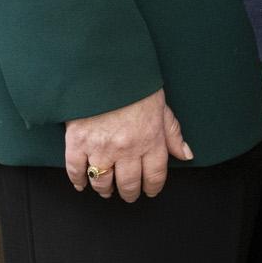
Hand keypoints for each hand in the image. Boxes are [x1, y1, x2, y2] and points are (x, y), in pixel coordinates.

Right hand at [63, 87, 189, 201]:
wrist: (104, 68)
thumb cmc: (135, 85)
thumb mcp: (162, 107)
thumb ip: (172, 133)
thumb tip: (185, 155)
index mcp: (151, 141)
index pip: (154, 176)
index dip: (152, 188)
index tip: (149, 191)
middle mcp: (127, 149)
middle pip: (128, 184)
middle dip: (129, 193)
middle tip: (128, 195)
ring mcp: (101, 148)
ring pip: (102, 182)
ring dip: (104, 190)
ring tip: (106, 190)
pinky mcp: (77, 142)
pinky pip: (76, 170)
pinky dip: (78, 180)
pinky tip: (82, 184)